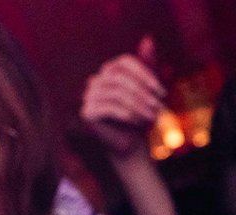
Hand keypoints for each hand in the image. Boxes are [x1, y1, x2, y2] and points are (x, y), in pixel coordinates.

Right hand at [81, 37, 164, 159]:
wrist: (129, 142)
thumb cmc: (141, 113)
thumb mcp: (148, 87)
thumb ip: (148, 63)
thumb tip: (147, 38)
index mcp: (108, 70)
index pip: (124, 63)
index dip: (144, 74)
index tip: (161, 91)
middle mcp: (95, 81)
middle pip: (120, 78)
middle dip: (143, 92)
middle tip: (159, 106)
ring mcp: (88, 97)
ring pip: (116, 93)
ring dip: (138, 105)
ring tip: (152, 115)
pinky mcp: (86, 113)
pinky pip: (109, 108)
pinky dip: (127, 114)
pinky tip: (138, 120)